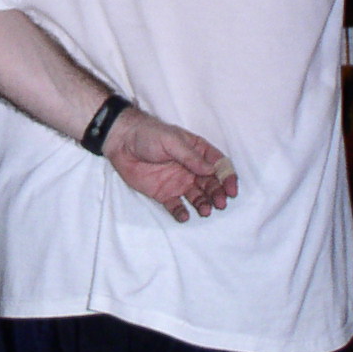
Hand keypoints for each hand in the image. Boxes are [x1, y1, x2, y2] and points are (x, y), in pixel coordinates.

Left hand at [103, 109, 237, 222]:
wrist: (121, 142)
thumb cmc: (148, 135)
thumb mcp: (171, 141)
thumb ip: (190, 157)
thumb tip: (211, 170)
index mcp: (197, 152)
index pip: (218, 165)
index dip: (227, 177)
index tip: (231, 189)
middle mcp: (191, 169)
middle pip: (211, 184)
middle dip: (218, 194)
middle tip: (220, 203)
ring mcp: (179, 182)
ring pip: (197, 197)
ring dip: (203, 204)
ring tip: (205, 210)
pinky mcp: (164, 194)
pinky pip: (176, 206)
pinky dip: (182, 213)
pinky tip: (184, 216)